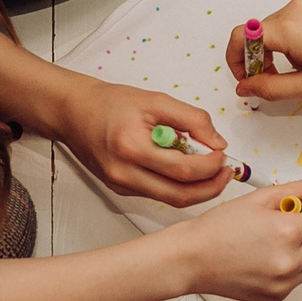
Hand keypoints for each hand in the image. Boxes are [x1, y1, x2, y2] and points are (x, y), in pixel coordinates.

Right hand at [58, 80, 231, 205]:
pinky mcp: (120, 190)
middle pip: (180, 195)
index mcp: (132, 148)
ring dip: (197, 189)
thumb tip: (217, 142)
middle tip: (226, 172)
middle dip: (211, 187)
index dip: (211, 166)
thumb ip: (192, 120)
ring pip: (171, 199)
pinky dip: (177, 185)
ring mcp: (121, 185)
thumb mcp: (156, 101)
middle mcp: (124, 173)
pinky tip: (184, 168)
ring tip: (211, 170)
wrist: (74, 112)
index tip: (223, 154)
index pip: (183, 170)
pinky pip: (158, 194)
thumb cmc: (110, 104)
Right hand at [167, 182, 301, 300]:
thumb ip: (301, 192)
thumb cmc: (221, 226)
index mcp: (288, 232)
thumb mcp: (261, 197)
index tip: (300, 211)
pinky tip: (267, 258)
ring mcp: (284, 283)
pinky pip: (299, 278)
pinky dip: (291, 267)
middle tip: (290, 224)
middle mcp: (290, 262)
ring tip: (275, 242)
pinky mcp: (277, 296)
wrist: (193, 258)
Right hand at [228, 0, 301, 103]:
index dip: (236, 60)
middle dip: (265, 58)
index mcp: (287, 26)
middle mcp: (297, 5)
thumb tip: (244, 87)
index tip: (247, 79)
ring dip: (288, 48)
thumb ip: (270, 89)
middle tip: (283, 81)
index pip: (241, 36)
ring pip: (286, 24)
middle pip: (264, 31)